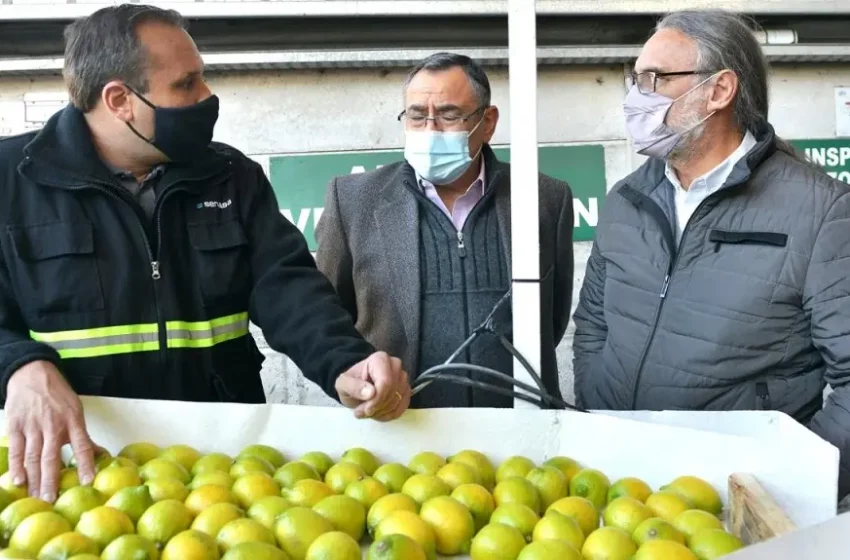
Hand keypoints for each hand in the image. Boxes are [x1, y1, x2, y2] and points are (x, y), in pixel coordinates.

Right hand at [5, 360, 94, 501]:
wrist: (32, 374)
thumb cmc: (58, 396)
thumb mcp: (76, 410)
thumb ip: (84, 436)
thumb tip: (103, 455)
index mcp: (73, 420)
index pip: (82, 446)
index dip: (85, 464)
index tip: (87, 481)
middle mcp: (53, 425)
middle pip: (52, 457)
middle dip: (52, 480)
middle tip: (52, 501)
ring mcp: (32, 426)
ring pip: (32, 457)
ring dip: (35, 480)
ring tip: (37, 498)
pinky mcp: (15, 427)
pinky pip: (15, 450)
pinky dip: (16, 466)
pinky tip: (18, 481)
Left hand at [335, 351, 410, 420]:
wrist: (356, 386)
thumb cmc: (351, 382)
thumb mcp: (343, 384)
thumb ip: (354, 387)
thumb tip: (370, 393)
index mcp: (380, 359)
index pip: (385, 382)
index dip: (377, 400)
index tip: (366, 409)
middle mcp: (395, 366)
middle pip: (392, 393)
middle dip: (377, 407)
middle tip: (361, 412)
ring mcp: (402, 379)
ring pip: (397, 402)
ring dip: (381, 412)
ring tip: (367, 411)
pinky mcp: (405, 391)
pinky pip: (402, 408)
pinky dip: (388, 415)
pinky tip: (377, 413)